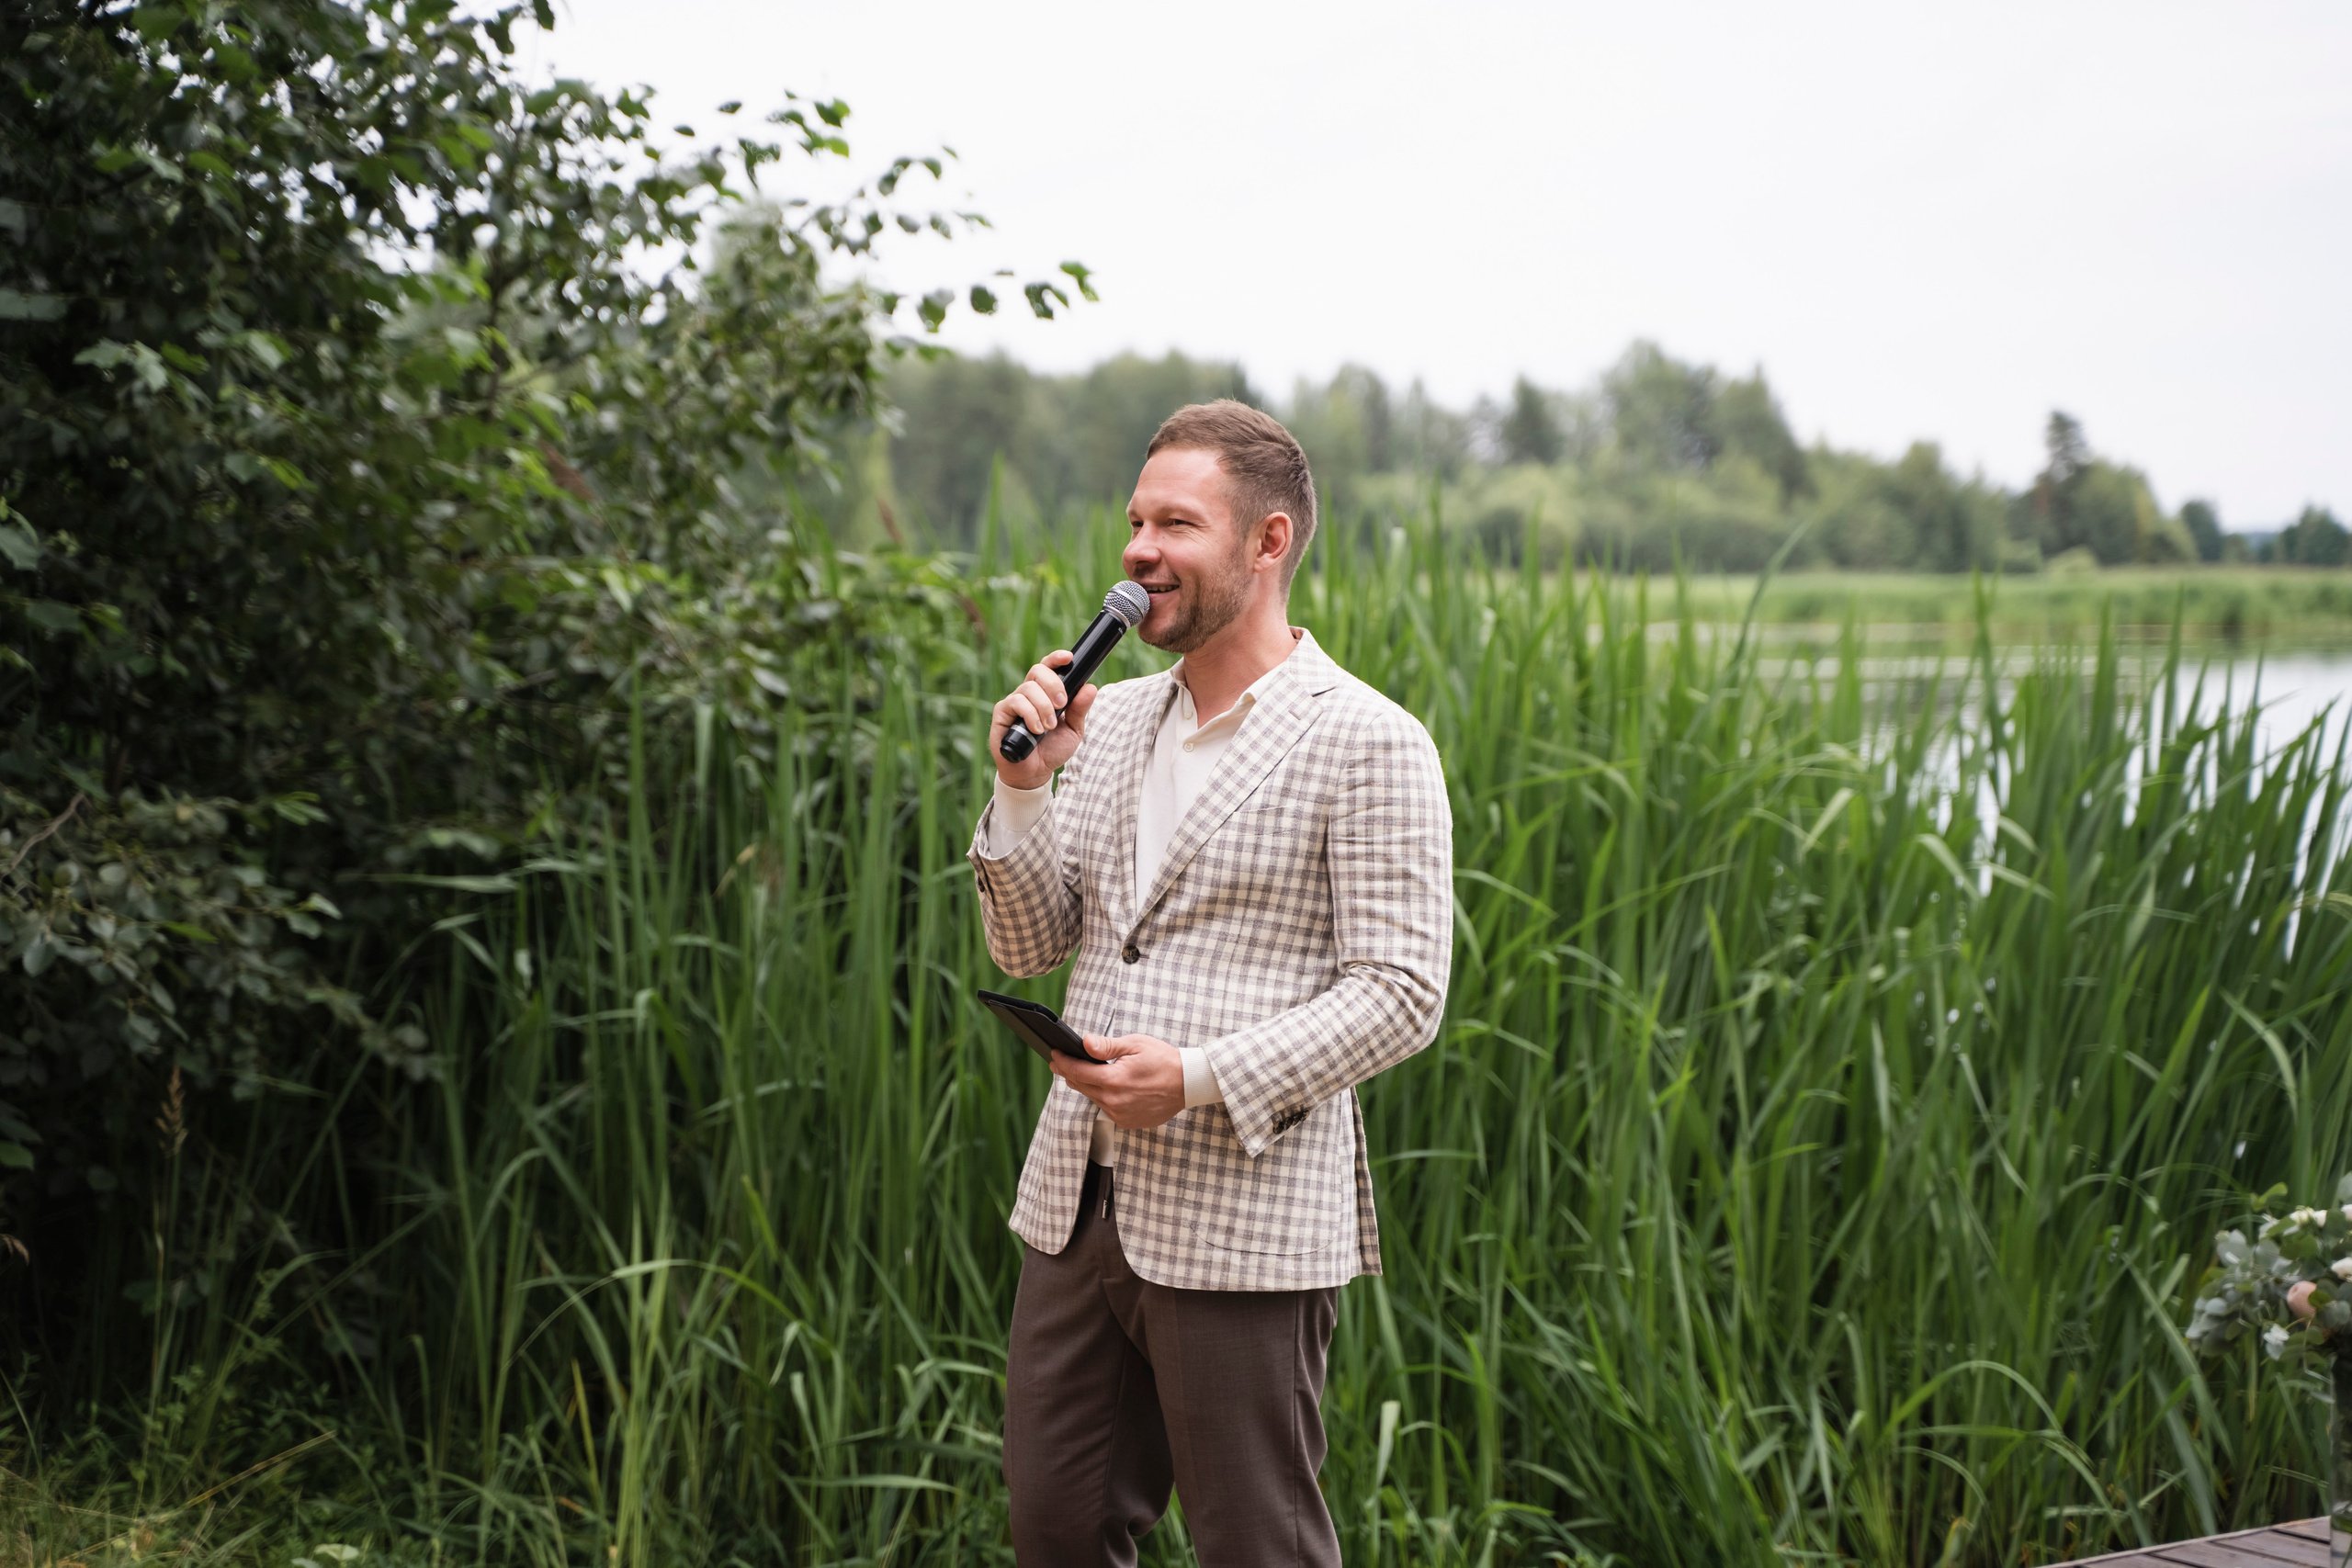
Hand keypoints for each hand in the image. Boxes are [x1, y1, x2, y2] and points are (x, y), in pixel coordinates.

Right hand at [989, 651, 1099, 790]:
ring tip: (1049, 727)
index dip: (1056, 659)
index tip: (1068, 658)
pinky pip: (1016, 702)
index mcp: (1046, 693)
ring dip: (1043, 707)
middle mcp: (1029, 693)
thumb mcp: (1073, 730)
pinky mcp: (1002, 713)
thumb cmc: (1052, 749)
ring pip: (1028, 687)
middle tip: (1062, 704)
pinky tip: (1036, 730)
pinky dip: (1030, 714)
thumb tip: (1090, 687)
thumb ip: (1080, 709)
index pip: (1049, 668)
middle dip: (1054, 685)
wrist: (1035, 772)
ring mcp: (1014, 702)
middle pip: (1038, 670)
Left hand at [1052, 1033, 1184, 1130]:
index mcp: (1114, 1080)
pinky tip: (1109, 1087)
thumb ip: (1107, 1046)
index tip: (1055, 1055)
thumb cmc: (1163, 1060)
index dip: (1063, 1062)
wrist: (1187, 1083)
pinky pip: (1107, 1109)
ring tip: (1086, 1073)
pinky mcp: (1127, 1122)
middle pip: (1081, 1086)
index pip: (1077, 1071)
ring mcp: (1120, 1114)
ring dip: (1087, 1085)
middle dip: (1069, 1073)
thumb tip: (1085, 1043)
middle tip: (1062, 1062)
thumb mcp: (1135, 1045)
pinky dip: (1103, 1097)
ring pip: (1093, 1098)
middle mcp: (1114, 1100)